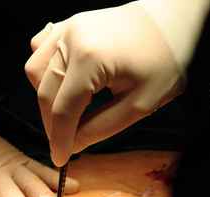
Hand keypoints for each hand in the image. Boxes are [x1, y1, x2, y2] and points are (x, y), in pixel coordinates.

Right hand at [25, 2, 184, 165]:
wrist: (174, 23)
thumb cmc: (165, 59)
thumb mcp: (139, 105)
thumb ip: (100, 128)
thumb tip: (72, 145)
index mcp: (90, 58)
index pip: (63, 110)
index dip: (59, 140)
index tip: (60, 160)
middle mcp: (71, 38)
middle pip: (45, 93)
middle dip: (53, 124)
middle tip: (68, 142)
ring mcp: (67, 27)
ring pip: (35, 71)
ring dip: (47, 97)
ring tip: (71, 110)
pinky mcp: (68, 25)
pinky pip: (40, 51)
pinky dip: (45, 71)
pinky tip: (65, 83)